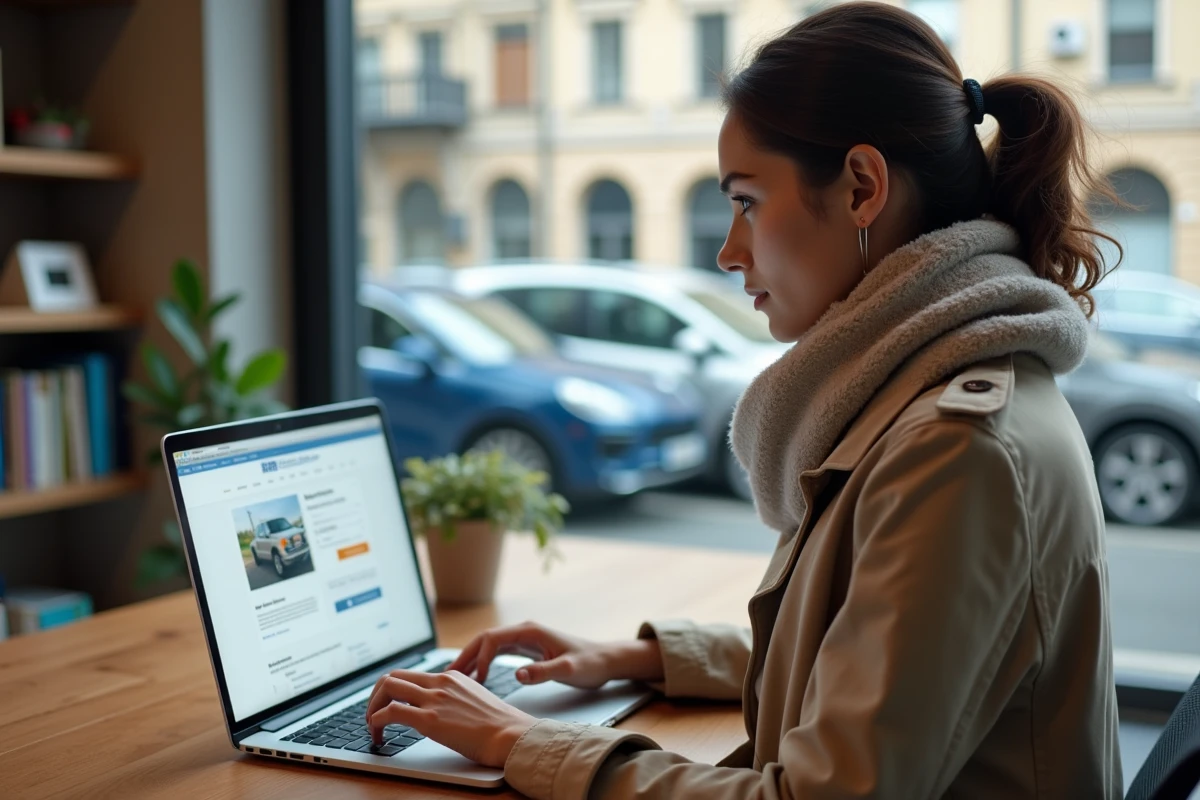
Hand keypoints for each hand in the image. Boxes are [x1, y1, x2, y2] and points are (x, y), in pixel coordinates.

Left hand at [365, 668, 537, 767]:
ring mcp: (434, 699)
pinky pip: (391, 712)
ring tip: (373, 725)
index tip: (388, 705)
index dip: (393, 690)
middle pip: (393, 676)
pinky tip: (379, 734)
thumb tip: (442, 711)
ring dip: (372, 707)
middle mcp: (440, 682)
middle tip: (373, 714)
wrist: (511, 735)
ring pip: (387, 687)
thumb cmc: (499, 726)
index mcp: (451, 677)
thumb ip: (455, 699)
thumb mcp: (475, 701)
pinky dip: (377, 721)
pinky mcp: (430, 719)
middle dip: (376, 695)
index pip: (411, 674)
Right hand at [446, 620, 663, 688]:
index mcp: (530, 631)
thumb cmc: (590, 663)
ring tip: (455, 679)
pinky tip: (477, 678)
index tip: (474, 680)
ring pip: (489, 646)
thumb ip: (544, 672)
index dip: (479, 657)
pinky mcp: (527, 650)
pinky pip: (497, 653)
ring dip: (472, 660)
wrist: (606, 661)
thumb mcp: (568, 670)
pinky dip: (484, 664)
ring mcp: (524, 640)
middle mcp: (524, 631)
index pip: (493, 639)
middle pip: (485, 640)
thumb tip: (518, 675)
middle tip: (448, 677)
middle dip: (466, 656)